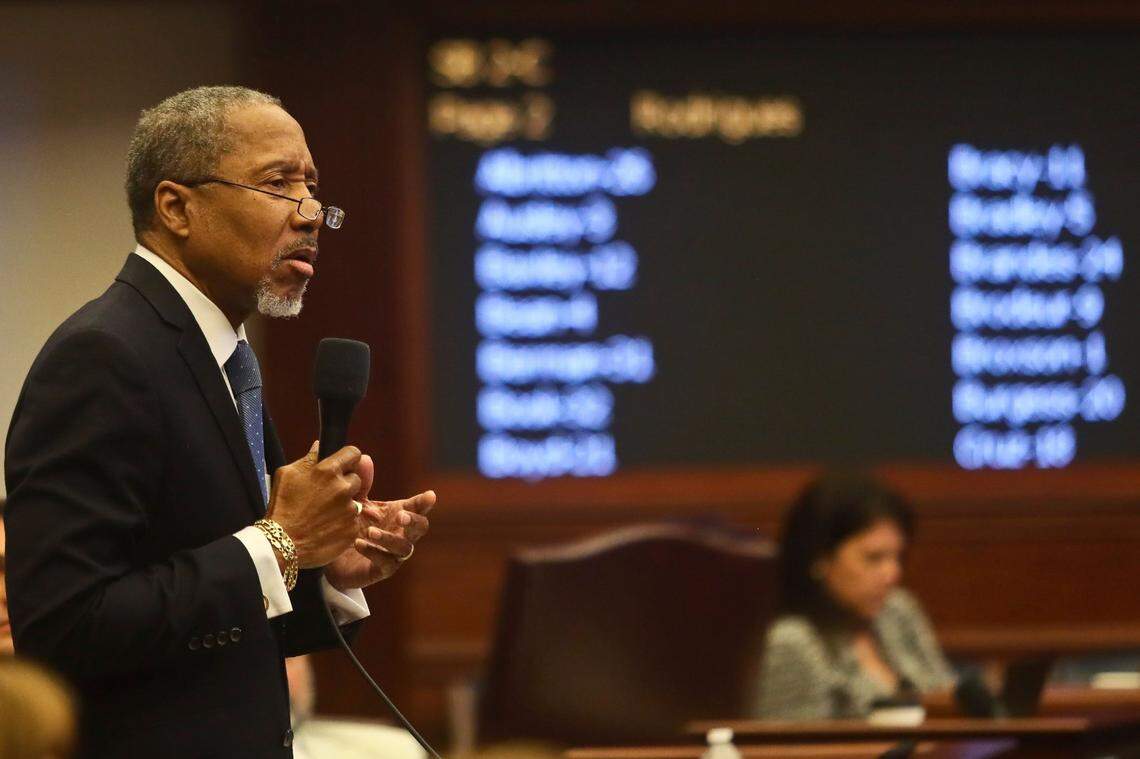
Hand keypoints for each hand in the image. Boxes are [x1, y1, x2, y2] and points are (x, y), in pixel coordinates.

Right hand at [265, 441, 361, 567]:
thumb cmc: (282, 507)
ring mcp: (349, 510)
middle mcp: (343, 488)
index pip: (354, 453)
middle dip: (345, 484)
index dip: (349, 459)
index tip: (344, 465)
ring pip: (354, 502)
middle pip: (356, 479)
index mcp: (328, 471)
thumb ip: (308, 459)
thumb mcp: (287, 475)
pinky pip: (352, 522)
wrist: (281, 543)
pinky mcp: (352, 529)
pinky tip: (326, 528)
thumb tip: (319, 446)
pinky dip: (343, 524)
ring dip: (344, 506)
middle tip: (328, 496)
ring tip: (324, 515)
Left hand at [325, 453, 434, 591]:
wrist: (330, 555)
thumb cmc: (348, 524)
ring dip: (389, 538)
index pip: (417, 506)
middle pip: (420, 527)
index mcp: (397, 514)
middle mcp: (400, 533)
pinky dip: (373, 552)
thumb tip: (364, 458)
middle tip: (400, 515)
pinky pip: (385, 563)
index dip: (424, 502)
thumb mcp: (353, 501)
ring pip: (405, 548)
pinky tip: (358, 543)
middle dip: (414, 520)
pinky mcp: (381, 570)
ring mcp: (394, 554)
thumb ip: (361, 482)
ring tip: (370, 531)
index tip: (429, 496)